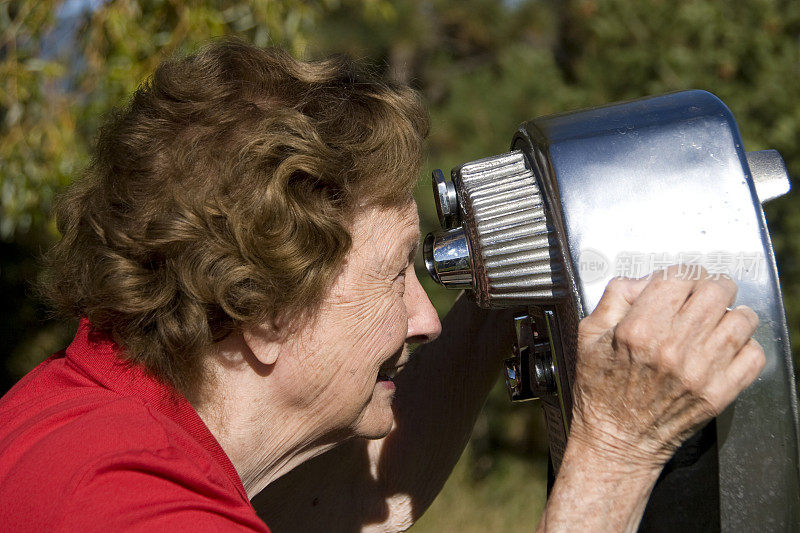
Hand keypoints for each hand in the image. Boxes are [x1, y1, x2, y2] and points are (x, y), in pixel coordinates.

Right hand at [570, 265, 764, 471]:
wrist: (616, 441)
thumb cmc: (600, 389)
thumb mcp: (589, 335)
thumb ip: (615, 297)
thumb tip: (645, 280)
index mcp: (638, 330)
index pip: (678, 277)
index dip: (680, 275)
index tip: (679, 283)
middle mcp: (672, 348)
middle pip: (716, 291)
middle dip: (711, 287)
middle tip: (704, 295)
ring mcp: (699, 372)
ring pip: (741, 319)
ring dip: (732, 313)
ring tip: (719, 319)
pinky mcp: (718, 394)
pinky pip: (753, 355)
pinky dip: (746, 346)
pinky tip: (727, 347)